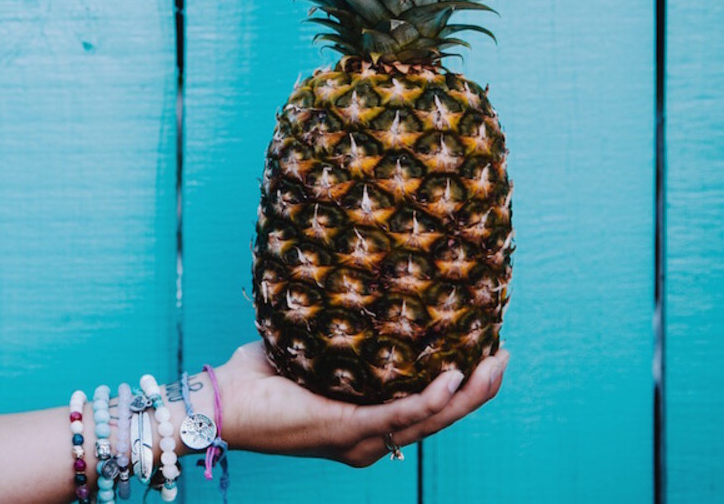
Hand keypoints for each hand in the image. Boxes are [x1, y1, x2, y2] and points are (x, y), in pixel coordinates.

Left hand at [214, 341, 508, 466]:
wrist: (220, 402)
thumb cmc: (258, 376)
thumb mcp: (310, 349)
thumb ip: (338, 330)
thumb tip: (356, 285)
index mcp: (363, 424)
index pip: (424, 411)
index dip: (460, 389)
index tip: (485, 354)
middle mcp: (368, 439)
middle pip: (440, 420)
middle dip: (478, 391)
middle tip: (504, 357)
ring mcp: (359, 439)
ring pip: (431, 421)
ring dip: (468, 395)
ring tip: (495, 363)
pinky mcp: (345, 431)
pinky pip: (400, 416)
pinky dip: (430, 399)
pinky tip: (454, 378)